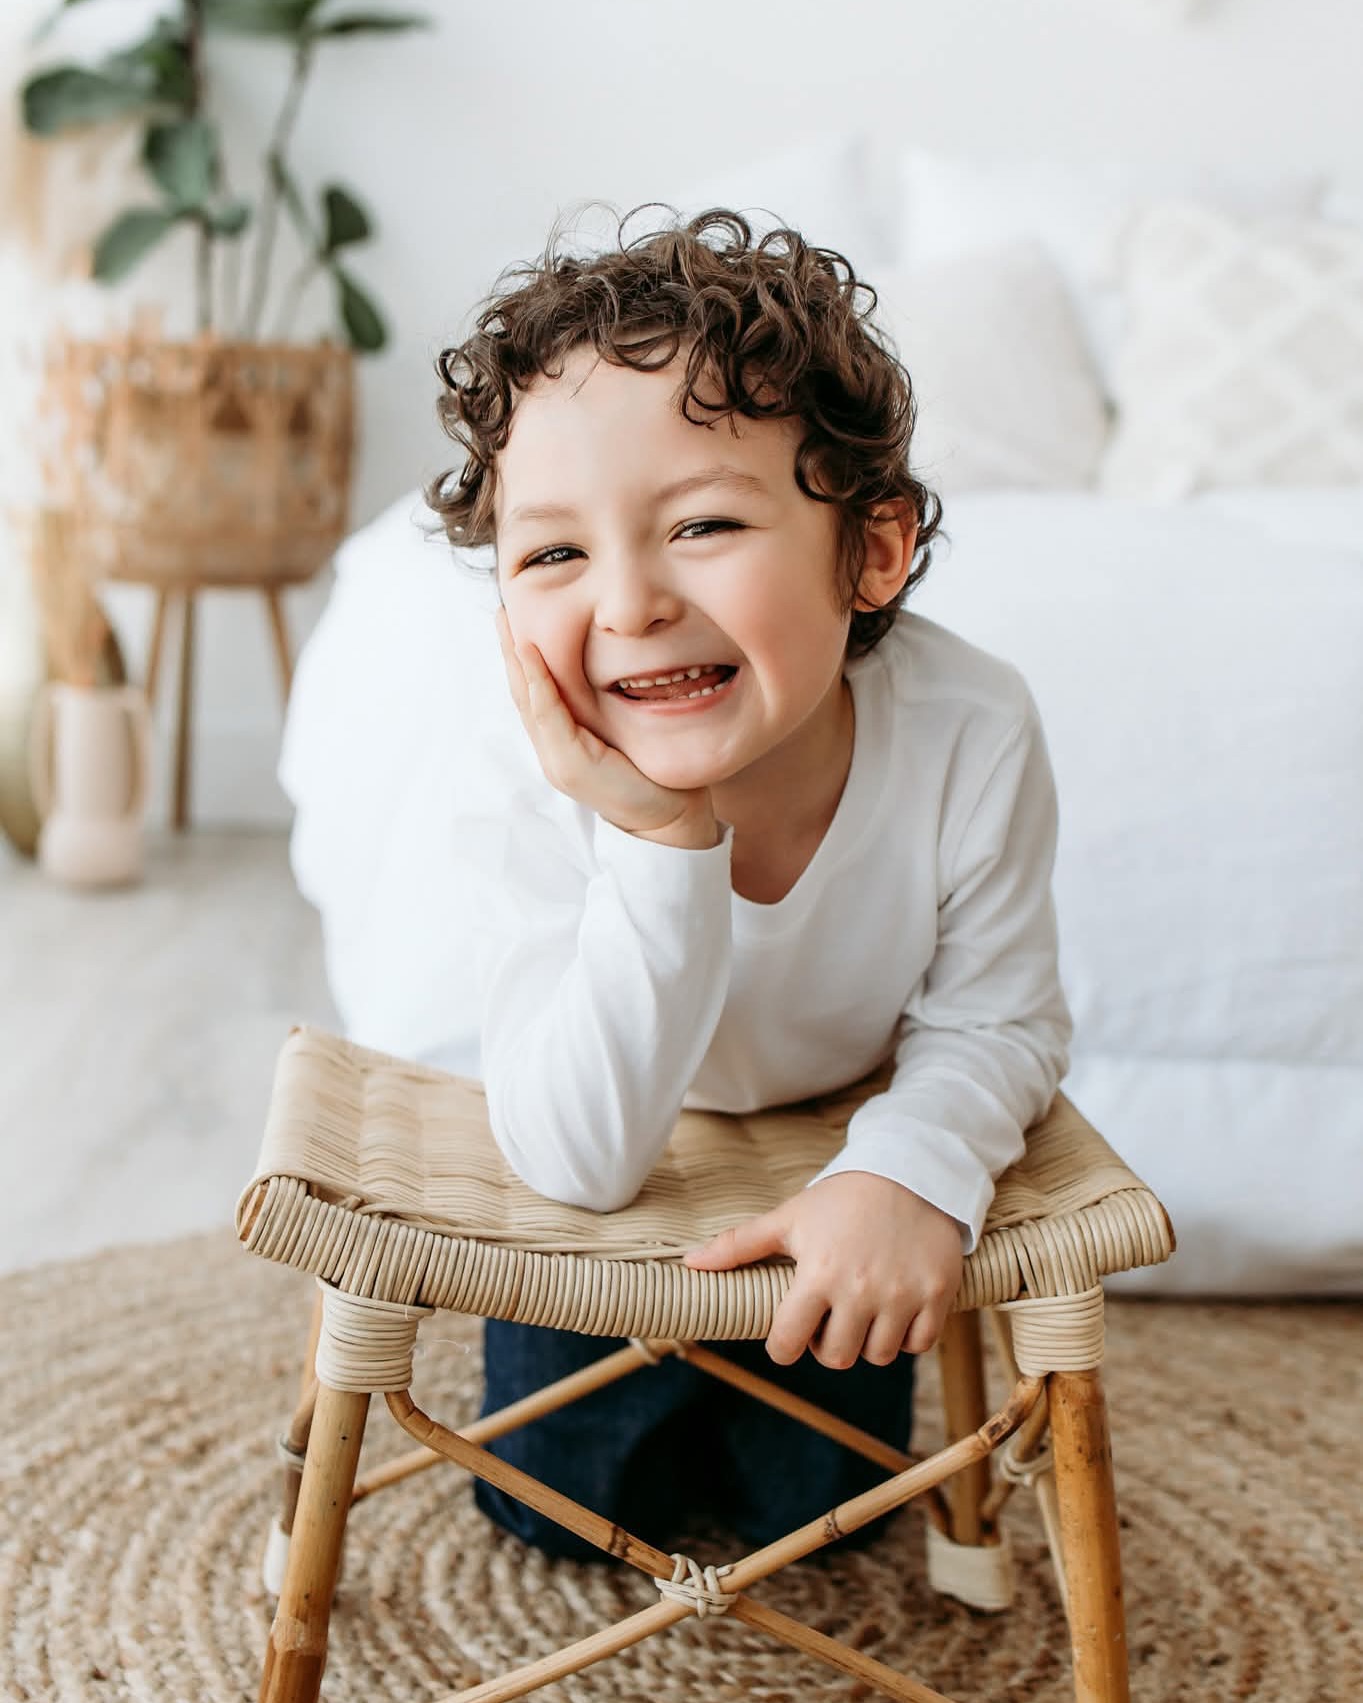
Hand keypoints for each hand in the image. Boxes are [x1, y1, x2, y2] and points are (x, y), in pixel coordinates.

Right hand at [497, 609, 718, 848]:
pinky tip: (530, 655)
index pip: (535, 695)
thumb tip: (608, 672)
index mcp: (563, 743)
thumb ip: (606, 710)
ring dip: (516, 660)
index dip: (521, 660)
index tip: (514, 622)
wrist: (670, 818)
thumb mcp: (624, 733)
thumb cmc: (653, 775)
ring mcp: (557, 759)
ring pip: (528, 701)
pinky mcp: (572, 765)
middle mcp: (553, 751)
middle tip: (500, 611)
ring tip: (507, 624)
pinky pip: (549, 716)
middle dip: (509, 651)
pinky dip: (538, 683)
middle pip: (522, 693)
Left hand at [684, 1172, 963, 1367]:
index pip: (787, 1345)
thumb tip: (690, 1263)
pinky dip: (908, 1335)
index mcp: (817, 1274)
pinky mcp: (938, 1294)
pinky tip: (897, 1307)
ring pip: (879, 1356)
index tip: (790, 1334)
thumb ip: (739, 1244)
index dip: (783, 1345)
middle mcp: (860, 1290)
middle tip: (831, 1317)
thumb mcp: (790, 1217)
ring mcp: (902, 1295)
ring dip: (868, 1341)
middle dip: (829, 1345)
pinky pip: (919, 1344)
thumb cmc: (842, 1198)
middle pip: (837, 1358)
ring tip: (864, 1310)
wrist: (910, 1172)